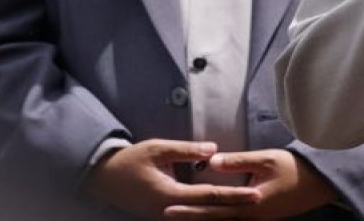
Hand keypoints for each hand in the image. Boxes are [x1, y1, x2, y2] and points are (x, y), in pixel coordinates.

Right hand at [83, 139, 259, 219]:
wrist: (103, 177)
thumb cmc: (131, 160)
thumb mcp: (158, 149)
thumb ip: (186, 150)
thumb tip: (214, 149)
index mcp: (170, 195)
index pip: (209, 196)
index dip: (234, 195)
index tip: (255, 193)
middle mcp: (169, 211)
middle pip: (208, 213)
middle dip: (235, 208)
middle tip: (259, 201)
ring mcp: (165, 216)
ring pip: (200, 218)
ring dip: (222, 214)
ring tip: (247, 208)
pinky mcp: (162, 215)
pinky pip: (190, 217)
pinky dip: (208, 214)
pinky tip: (222, 211)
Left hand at [163, 149, 337, 218]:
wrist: (321, 183)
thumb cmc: (294, 168)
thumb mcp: (266, 159)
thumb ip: (238, 161)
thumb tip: (211, 161)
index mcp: (250, 203)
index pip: (214, 207)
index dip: (191, 208)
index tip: (169, 207)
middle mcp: (252, 217)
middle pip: (216, 220)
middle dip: (191, 218)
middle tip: (166, 216)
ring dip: (205, 220)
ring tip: (184, 218)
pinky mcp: (263, 219)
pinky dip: (221, 220)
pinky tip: (212, 216)